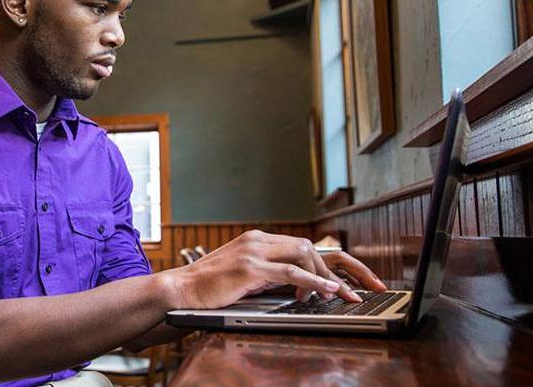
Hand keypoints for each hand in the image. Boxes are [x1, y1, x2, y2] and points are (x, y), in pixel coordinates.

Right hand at [172, 230, 383, 309]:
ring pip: (302, 255)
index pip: (299, 244)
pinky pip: (290, 272)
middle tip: (349, 289)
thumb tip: (297, 283)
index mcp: (256, 239)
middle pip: (307, 246)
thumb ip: (268, 273)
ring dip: (325, 275)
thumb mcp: (244, 274)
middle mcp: (257, 240)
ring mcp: (253, 251)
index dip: (323, 262)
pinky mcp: (250, 268)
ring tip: (338, 294)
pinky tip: (326, 289)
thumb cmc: (210, 286)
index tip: (341, 280)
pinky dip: (313, 281)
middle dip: (333, 268)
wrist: (182, 289)